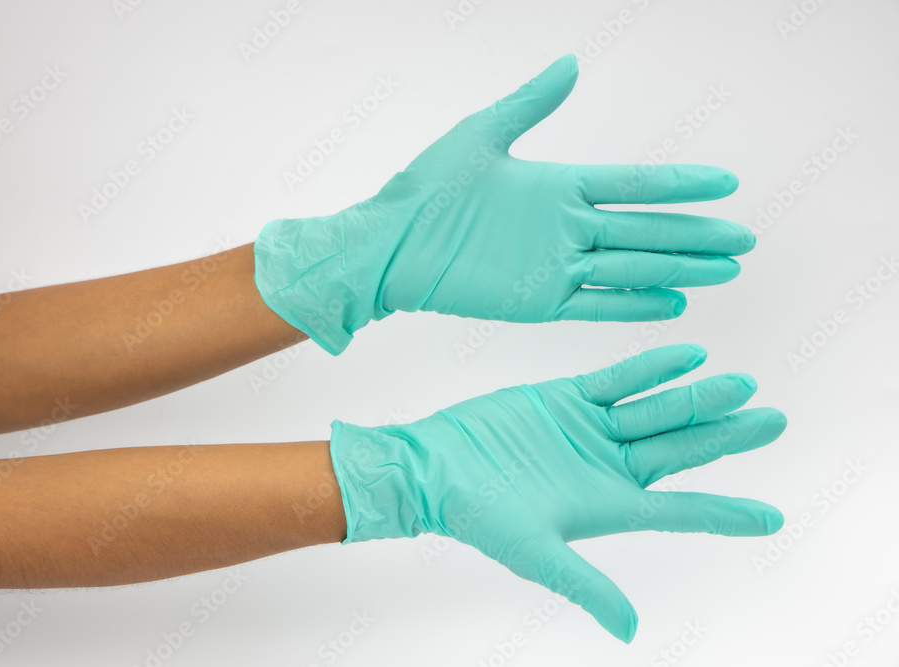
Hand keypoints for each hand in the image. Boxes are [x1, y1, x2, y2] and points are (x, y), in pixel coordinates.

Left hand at [255, 55, 752, 353]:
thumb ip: (531, 103)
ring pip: (632, 269)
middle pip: (646, 231)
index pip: (634, 185)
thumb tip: (571, 63)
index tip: (726, 183)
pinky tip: (672, 302)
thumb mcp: (480, 135)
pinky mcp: (537, 301)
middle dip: (697, 236)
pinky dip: (634, 304)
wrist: (389, 245)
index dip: (680, 186)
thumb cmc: (426, 189)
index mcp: (559, 185)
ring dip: (679, 270)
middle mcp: (567, 227)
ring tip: (723, 272)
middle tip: (743, 242)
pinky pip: (596, 304)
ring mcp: (555, 266)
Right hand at [329, 345, 785, 640]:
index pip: (681, 510)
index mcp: (608, 505)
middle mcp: (608, 466)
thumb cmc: (479, 515)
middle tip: (772, 418)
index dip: (726, 513)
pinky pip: (619, 380)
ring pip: (657, 410)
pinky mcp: (568, 399)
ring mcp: (591, 429)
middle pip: (681, 449)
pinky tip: (689, 355)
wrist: (435, 465)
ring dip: (698, 396)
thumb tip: (628, 629)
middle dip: (727, 435)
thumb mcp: (536, 553)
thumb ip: (585, 585)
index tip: (772, 519)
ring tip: (741, 382)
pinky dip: (653, 368)